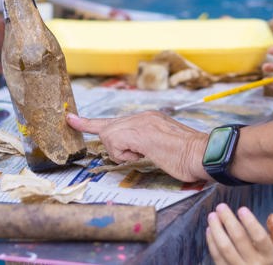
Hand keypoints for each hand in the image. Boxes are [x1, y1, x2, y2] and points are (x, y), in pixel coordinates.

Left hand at [67, 110, 208, 181]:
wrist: (202, 154)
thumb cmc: (188, 157)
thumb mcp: (162, 147)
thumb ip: (145, 144)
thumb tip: (134, 151)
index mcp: (149, 119)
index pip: (115, 121)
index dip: (89, 122)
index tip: (70, 119)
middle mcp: (142, 116)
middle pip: (109, 129)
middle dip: (111, 143)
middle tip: (120, 142)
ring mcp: (140, 121)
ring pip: (110, 137)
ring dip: (124, 153)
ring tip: (149, 154)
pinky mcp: (138, 131)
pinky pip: (116, 144)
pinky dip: (127, 154)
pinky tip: (146, 152)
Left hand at [206, 203, 272, 264]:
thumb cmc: (269, 261)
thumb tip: (272, 216)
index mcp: (270, 256)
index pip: (260, 238)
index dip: (250, 223)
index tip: (241, 209)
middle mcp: (255, 264)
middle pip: (240, 239)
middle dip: (229, 221)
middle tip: (221, 207)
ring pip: (225, 248)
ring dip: (217, 230)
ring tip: (212, 216)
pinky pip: (217, 257)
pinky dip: (212, 243)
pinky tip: (209, 230)